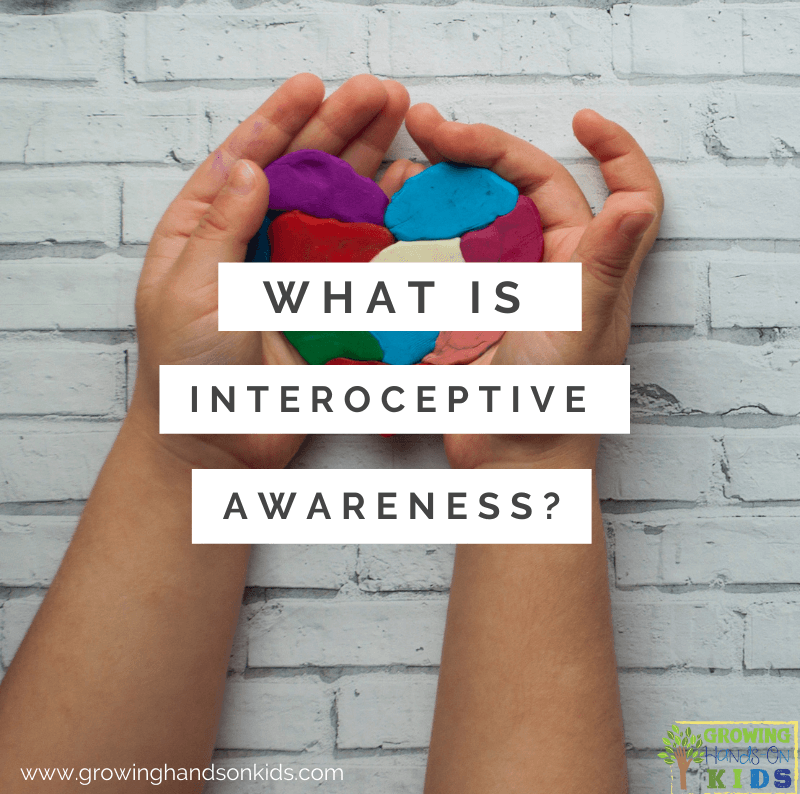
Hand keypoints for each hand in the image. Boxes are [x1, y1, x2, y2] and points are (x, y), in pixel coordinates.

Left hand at [130, 73, 412, 468]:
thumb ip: (220, 228)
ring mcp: (297, 270)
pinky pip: (361, 256)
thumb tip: (248, 165)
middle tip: (384, 94)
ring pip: (339, 206)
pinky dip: (386, 226)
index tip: (315, 86)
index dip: (282, 119)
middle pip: (303, 172)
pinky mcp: (328, 303)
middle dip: (342, 129)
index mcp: (206, 228)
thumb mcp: (189, 291)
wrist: (217, 441)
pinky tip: (408, 195)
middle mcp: (256, 240)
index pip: (247, 159)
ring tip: (406, 128)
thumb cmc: (185, 371)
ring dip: (371, 166)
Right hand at [404, 105, 663, 468]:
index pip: (606, 187)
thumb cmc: (556, 399)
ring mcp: (496, 281)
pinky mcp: (459, 302)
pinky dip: (409, 232)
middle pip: (514, 185)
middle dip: (474, 149)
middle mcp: (542, 261)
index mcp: (583, 260)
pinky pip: (435, 253)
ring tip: (397, 173)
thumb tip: (637, 202)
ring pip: (467, 213)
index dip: (607, 148)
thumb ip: (603, 266)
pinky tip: (384, 216)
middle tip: (427, 128)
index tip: (580, 118)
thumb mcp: (581, 328)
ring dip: (434, 187)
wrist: (508, 455)